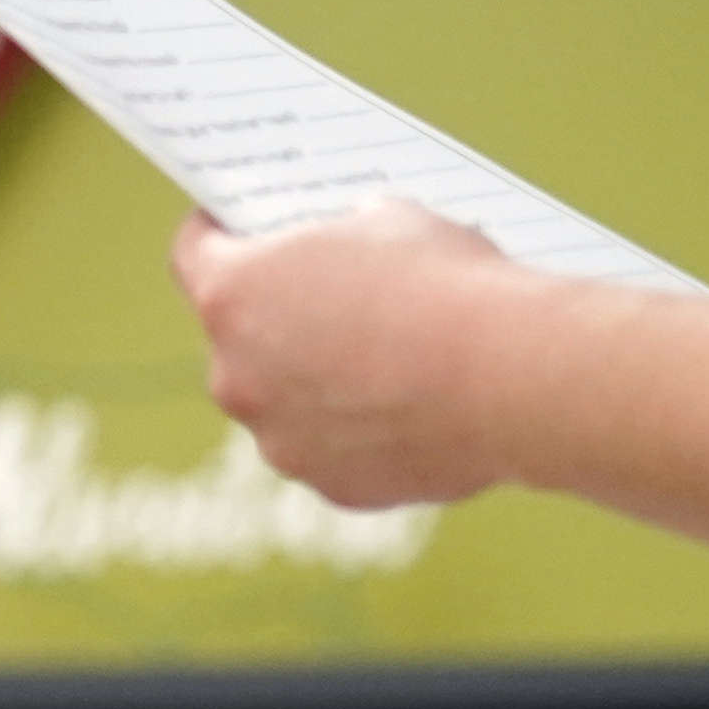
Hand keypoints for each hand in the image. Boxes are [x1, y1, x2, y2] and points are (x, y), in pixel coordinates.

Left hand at [172, 201, 534, 508]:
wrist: (514, 379)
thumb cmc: (450, 287)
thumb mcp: (391, 222)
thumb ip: (343, 239)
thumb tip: (348, 252)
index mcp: (233, 297)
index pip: (194, 255)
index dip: (216, 233)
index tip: (229, 226)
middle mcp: (236, 377)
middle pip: (240, 338)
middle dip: (278, 316)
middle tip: (327, 294)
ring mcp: (279, 442)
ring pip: (285, 403)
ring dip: (318, 382)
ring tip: (383, 357)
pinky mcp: (329, 486)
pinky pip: (334, 449)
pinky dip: (360, 432)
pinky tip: (411, 408)